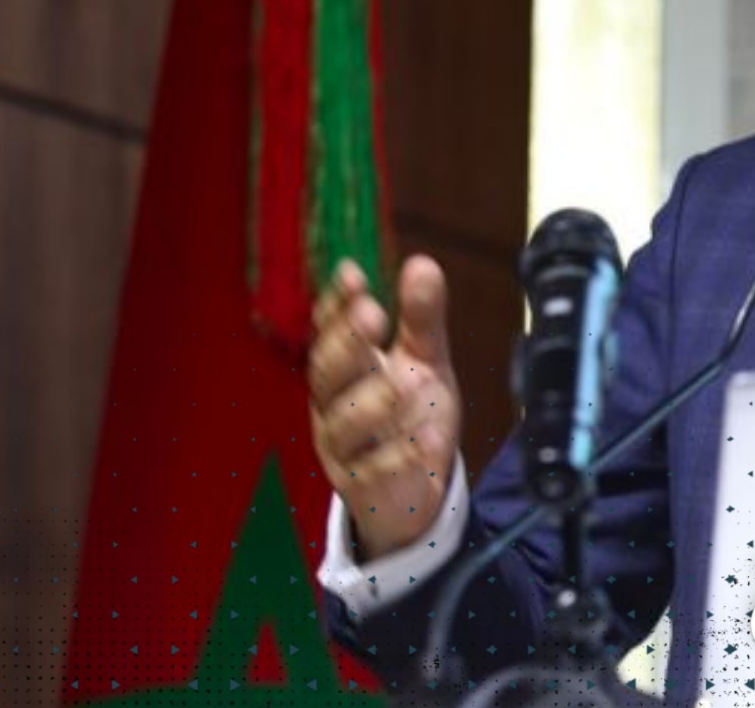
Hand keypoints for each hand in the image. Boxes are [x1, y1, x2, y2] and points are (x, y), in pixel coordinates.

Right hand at [307, 256, 462, 559]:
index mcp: (345, 370)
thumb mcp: (425, 361)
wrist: (420, 491)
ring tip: (405, 384)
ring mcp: (344, 449)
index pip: (330, 332)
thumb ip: (422, 319)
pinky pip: (374, 472)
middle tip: (373, 316)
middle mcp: (334, 407)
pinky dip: (400, 455)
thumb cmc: (413, 417)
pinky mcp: (364, 488)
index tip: (353, 274)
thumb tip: (422, 263)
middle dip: (345, 343)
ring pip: (343, 425)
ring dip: (372, 401)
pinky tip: (428, 439)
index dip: (336, 304)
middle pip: (326, 373)